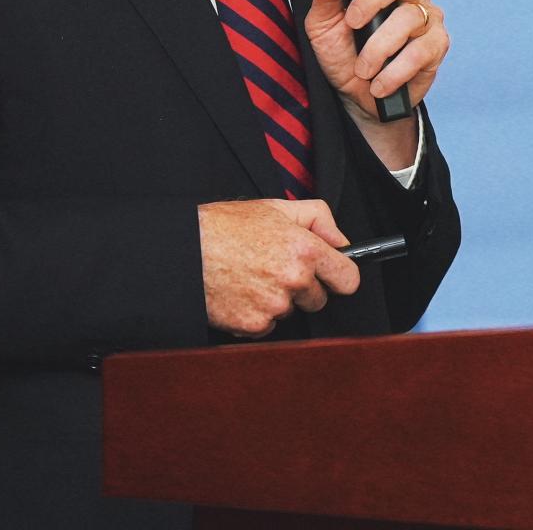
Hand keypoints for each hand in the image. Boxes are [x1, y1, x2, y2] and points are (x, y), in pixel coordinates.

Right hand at [197, 197, 359, 336]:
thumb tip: (341, 240)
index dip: (339, 276)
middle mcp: (293, 279)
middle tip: (275, 269)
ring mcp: (274, 305)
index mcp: (304, 249)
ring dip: (277, 300)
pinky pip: (267, 326)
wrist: (184, 251)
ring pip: (290, 312)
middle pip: (318, 299)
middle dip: (303, 288)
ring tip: (252, 277)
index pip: (348, 278)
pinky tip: (241, 293)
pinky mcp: (254, 325)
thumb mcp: (275, 207)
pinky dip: (257, 315)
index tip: (332, 276)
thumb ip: (318, 218)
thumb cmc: (225, 227)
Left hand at [303, 0, 450, 128]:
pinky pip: (420, 51)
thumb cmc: (343, 54)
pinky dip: (395, 70)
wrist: (358, 96)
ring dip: (379, 47)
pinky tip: (380, 81)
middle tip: (352, 23)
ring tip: (363, 68)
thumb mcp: (323, 24)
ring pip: (409, 18)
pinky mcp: (437, 46)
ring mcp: (427, 18)